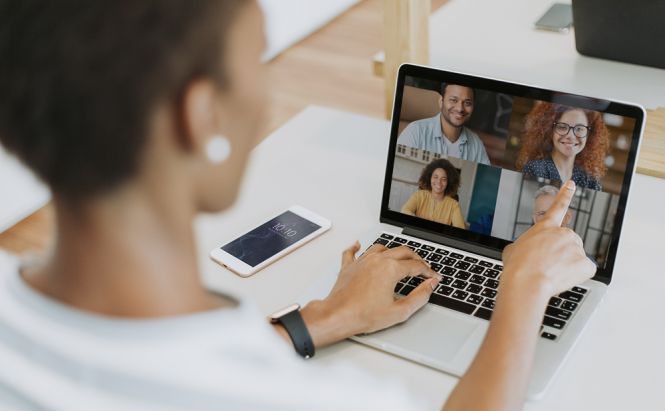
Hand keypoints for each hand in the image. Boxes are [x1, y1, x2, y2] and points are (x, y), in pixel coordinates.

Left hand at [300, 243, 440, 346]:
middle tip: (422, 266)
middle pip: (402, 251)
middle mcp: (377, 260)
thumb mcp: (399, 311)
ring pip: (381, 248)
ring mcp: (361, 261)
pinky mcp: (348, 266)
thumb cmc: (364, 315)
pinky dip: (357, 247)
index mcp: (390, 269)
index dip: (428, 271)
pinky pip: (352, 252)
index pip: (416, 266)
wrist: (338, 316)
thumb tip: (430, 285)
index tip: (433, 276)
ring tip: (400, 258)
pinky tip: (358, 244)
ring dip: (393, 251)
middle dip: (416, 258)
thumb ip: (419, 297)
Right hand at [501, 180, 595, 296]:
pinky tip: (563, 278)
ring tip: (550, 273)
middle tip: (546, 265)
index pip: (558, 206)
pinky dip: (576, 276)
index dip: (565, 194)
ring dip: (566, 265)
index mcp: (545, 227)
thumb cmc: (517, 267)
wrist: (527, 282)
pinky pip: (584, 270)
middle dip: (560, 253)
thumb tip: (527, 252)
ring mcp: (576, 247)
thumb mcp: (513, 249)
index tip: (571, 184)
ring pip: (575, 257)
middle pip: (567, 242)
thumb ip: (525, 245)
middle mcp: (563, 233)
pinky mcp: (586, 263)